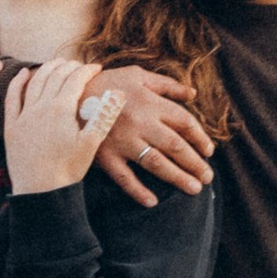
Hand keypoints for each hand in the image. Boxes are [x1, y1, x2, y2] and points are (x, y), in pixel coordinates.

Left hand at [5, 61, 120, 193]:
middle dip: (70, 66)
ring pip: (35, 82)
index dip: (88, 70)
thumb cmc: (69, 169)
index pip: (76, 79)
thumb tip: (118, 94)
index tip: (97, 67)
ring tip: (58, 64)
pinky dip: (18, 82)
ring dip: (47, 68)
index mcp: (62, 109)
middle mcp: (42, 106)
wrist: (41, 191)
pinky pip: (13, 97)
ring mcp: (25, 115)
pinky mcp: (13, 126)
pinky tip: (24, 73)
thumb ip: (104, 115)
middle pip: (56, 76)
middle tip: (80, 65)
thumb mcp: (92, 143)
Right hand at [91, 66, 213, 205]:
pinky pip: (124, 177)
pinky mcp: (105, 155)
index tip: (208, 151)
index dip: (200, 138)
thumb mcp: (137, 75)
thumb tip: (192, 94)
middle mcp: (140, 123)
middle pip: (175, 146)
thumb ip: (167, 85)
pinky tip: (152, 202)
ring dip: (178, 178)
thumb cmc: (106, 83)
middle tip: (208, 177)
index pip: (184, 123)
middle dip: (195, 163)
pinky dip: (138, 191)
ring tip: (194, 188)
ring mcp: (122, 141)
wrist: (68, 95)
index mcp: (150, 102)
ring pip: (156, 163)